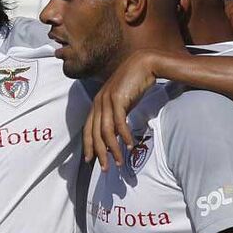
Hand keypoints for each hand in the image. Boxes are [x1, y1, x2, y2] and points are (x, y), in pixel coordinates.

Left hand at [84, 49, 172, 169]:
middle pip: (94, 133)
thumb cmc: (134, 83)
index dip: (88, 145)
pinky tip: (130, 145)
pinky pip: (119, 123)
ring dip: (113, 149)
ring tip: (119, 161)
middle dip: (99, 153)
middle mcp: (98, 102)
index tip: (89, 160)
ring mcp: (107, 100)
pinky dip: (124, 136)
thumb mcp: (122, 101)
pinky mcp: (118, 99)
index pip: (88, 128)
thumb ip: (116, 115)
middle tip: (105, 168)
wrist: (144, 63)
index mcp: (97, 103)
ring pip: (106, 131)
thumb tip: (117, 133)